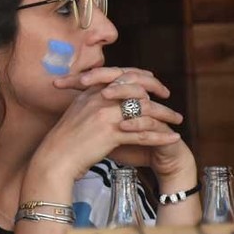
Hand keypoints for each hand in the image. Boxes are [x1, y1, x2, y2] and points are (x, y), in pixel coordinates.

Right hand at [33, 68, 181, 182]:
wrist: (54, 158)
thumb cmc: (63, 140)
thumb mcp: (76, 113)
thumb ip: (91, 102)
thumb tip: (107, 98)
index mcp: (91, 92)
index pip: (122, 75)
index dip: (141, 77)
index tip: (154, 83)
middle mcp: (99, 99)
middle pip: (137, 88)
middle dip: (157, 91)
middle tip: (168, 96)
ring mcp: (105, 116)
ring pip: (143, 110)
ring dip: (165, 114)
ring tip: (178, 120)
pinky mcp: (110, 134)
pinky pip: (142, 133)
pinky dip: (161, 136)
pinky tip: (173, 138)